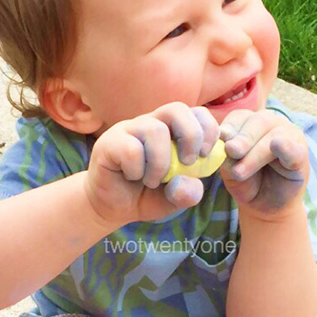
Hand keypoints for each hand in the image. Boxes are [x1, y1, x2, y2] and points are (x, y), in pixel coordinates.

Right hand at [84, 102, 219, 225]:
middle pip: (177, 109)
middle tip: (187, 163)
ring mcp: (129, 130)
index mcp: (171, 131)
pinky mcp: (109, 142)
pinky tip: (132, 177)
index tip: (204, 155)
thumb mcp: (174, 199)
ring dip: (160, 163)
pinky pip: (131, 148)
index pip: (196, 113)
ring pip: (155, 130)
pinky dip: (137, 169)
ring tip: (153, 181)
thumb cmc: (145, 196)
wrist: (111, 207)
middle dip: (190, 136)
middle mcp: (151, 124)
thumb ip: (188, 193)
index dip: (208, 130)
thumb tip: (185, 183)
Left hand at [218, 110, 309, 220]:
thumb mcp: (231, 170)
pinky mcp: (301, 154)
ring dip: (255, 154)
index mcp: (250, 123)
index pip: (239, 117)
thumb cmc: (247, 183)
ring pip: (272, 136)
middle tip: (231, 151)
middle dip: (242, 139)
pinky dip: (286, 148)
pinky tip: (277, 146)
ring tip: (240, 172)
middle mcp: (271, 124)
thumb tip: (227, 144)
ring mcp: (289, 136)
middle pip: (257, 122)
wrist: (265, 207)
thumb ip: (228, 157)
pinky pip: (293, 149)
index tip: (221, 139)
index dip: (229, 127)